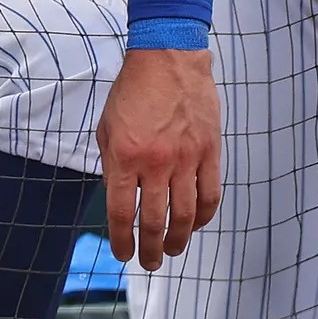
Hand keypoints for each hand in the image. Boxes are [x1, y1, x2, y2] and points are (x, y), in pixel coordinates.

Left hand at [98, 47, 222, 270]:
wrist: (168, 56)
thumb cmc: (134, 89)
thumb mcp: (106, 127)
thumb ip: (111, 164)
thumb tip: (118, 199)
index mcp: (124, 156)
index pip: (120, 213)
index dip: (121, 240)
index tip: (123, 254)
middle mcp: (155, 162)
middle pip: (154, 220)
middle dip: (150, 249)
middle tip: (149, 262)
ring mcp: (186, 158)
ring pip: (186, 214)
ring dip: (179, 239)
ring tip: (172, 250)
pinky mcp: (209, 151)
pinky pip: (210, 193)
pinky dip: (204, 216)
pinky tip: (197, 224)